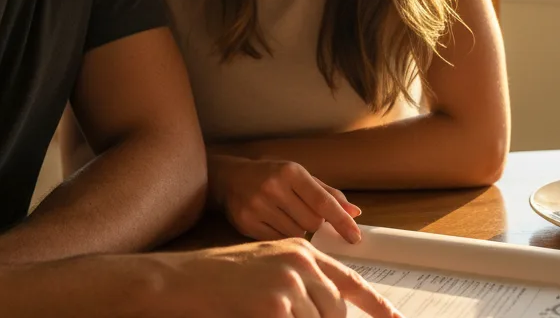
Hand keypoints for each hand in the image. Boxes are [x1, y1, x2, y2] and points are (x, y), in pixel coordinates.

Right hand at [162, 238, 402, 317]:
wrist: (183, 279)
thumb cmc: (219, 278)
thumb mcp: (266, 267)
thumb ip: (300, 281)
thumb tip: (329, 309)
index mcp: (300, 249)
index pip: (349, 281)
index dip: (376, 304)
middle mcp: (301, 261)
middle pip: (336, 311)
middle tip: (287, 315)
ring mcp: (290, 282)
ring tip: (265, 310)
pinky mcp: (276, 306)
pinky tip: (259, 315)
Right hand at [209, 155, 362, 243]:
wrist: (230, 178)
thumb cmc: (271, 176)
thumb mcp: (299, 176)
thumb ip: (327, 194)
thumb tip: (354, 212)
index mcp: (291, 172)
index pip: (323, 202)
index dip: (342, 221)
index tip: (355, 237)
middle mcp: (274, 187)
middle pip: (312, 223)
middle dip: (315, 224)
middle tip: (302, 213)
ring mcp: (258, 206)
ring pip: (296, 234)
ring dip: (298, 231)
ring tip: (285, 216)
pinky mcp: (246, 223)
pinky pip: (278, 241)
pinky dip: (282, 237)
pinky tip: (274, 223)